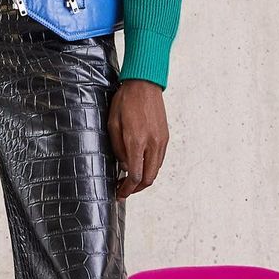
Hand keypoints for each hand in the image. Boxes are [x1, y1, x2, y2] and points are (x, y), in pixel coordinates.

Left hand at [108, 79, 168, 199]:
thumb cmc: (125, 102)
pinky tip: (140, 165)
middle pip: (148, 178)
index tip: (119, 193)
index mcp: (137, 141)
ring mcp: (161, 141)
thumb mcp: (113, 124)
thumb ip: (118, 148)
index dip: (127, 189)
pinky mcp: (165, 137)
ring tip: (130, 179)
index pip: (135, 175)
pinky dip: (150, 168)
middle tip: (124, 190)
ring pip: (156, 171)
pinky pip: (159, 160)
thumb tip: (125, 166)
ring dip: (144, 179)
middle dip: (136, 189)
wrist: (144, 84)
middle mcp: (152, 144)